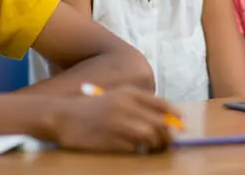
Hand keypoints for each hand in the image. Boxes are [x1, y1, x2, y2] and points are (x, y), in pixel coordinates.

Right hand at [40, 88, 179, 153]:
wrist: (63, 117)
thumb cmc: (92, 109)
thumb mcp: (116, 97)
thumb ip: (138, 105)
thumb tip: (165, 119)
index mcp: (129, 93)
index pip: (163, 104)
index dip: (175, 116)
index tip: (181, 125)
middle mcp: (126, 106)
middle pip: (159, 124)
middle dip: (167, 136)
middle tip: (166, 143)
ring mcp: (118, 123)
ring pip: (149, 137)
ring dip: (154, 145)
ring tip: (151, 148)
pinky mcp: (110, 140)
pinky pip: (133, 148)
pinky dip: (137, 151)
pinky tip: (132, 149)